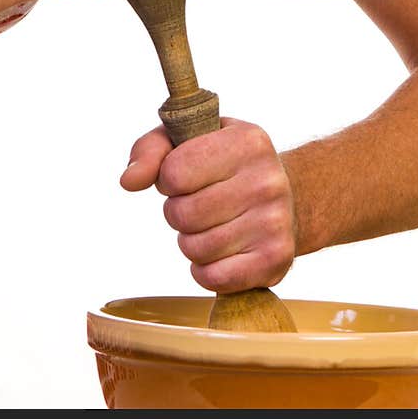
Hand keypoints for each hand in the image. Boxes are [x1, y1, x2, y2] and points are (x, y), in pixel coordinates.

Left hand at [121, 118, 296, 292]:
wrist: (289, 195)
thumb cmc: (225, 164)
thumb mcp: (190, 139)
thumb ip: (151, 150)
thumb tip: (128, 181)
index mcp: (248, 141)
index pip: (174, 172)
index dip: (168, 178)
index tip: (184, 176)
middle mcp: (267, 181)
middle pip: (182, 214)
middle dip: (178, 212)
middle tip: (197, 204)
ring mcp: (275, 222)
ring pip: (195, 249)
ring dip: (192, 241)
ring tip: (212, 225)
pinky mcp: (275, 260)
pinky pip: (213, 278)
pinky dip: (205, 270)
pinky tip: (221, 251)